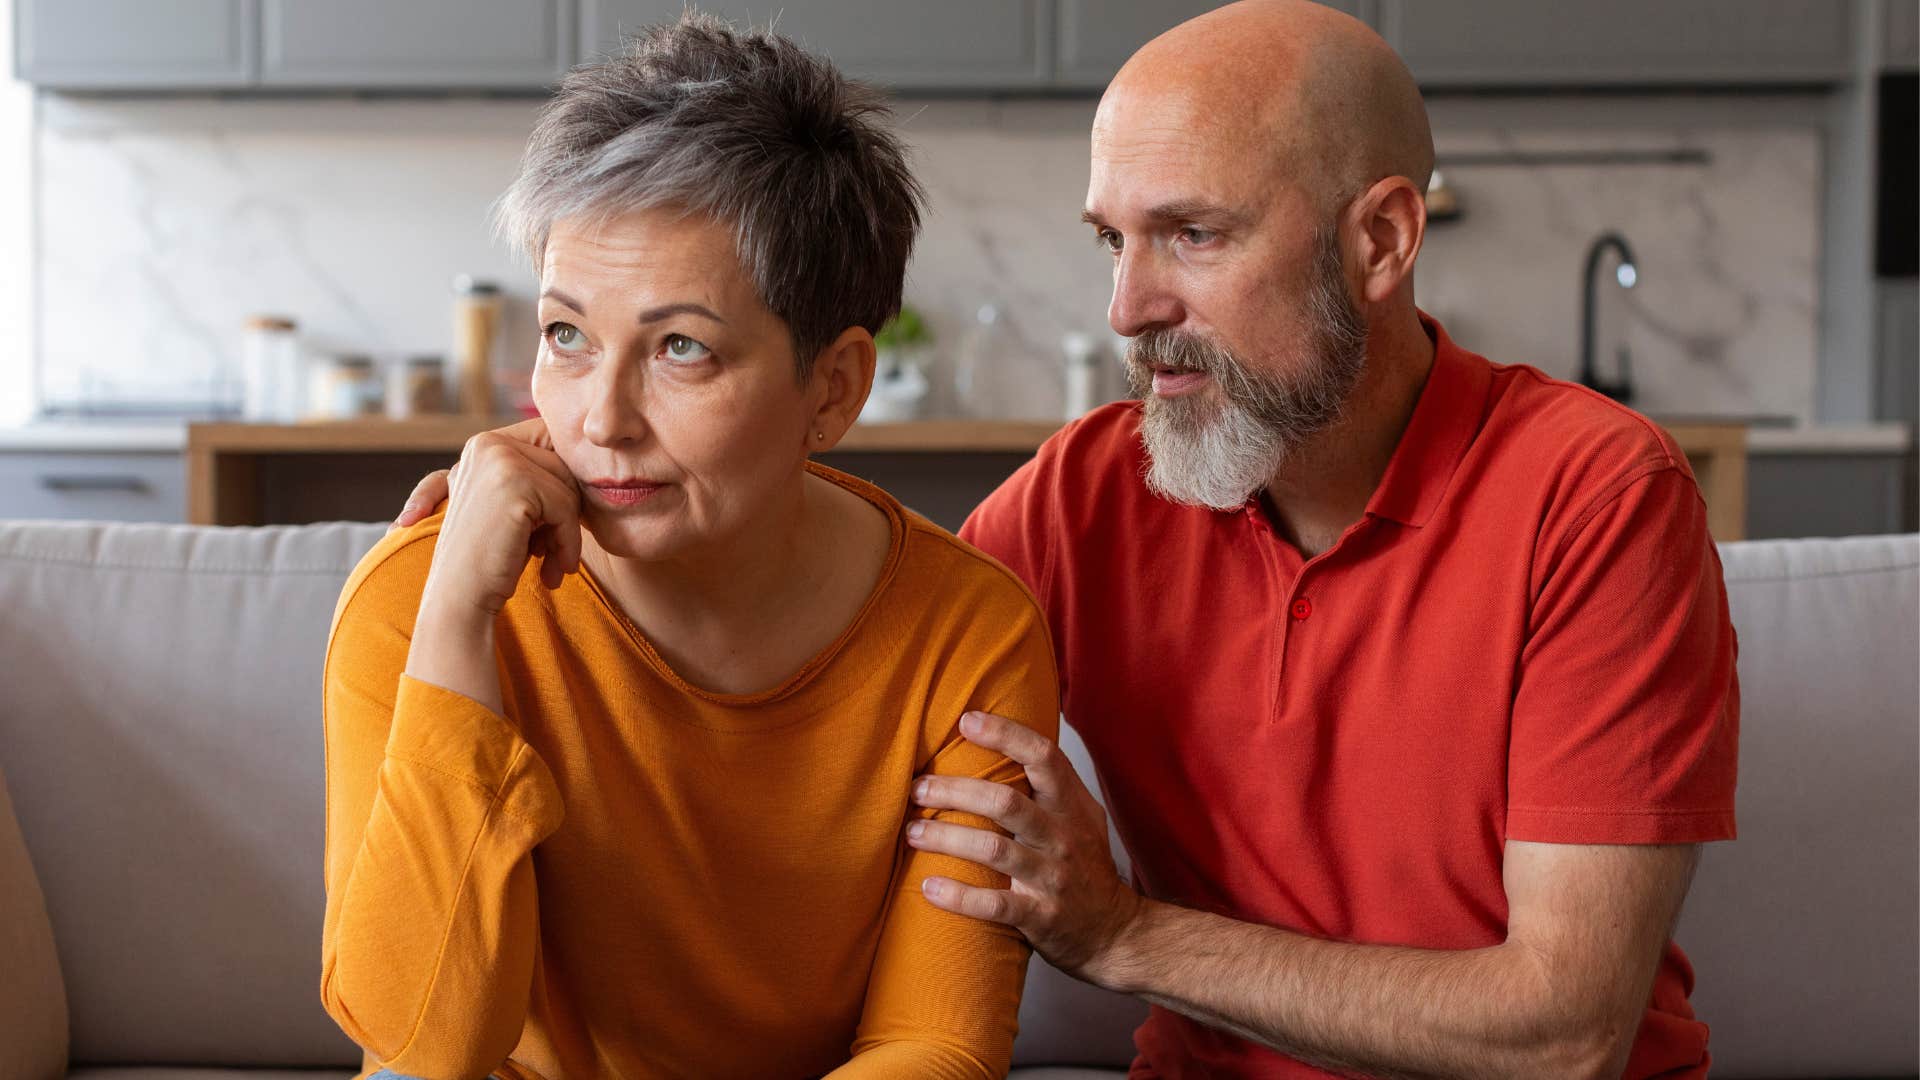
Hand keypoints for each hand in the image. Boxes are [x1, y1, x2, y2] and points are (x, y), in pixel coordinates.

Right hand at [419, 419, 582, 623]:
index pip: (554, 455)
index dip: (563, 498)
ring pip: (568, 489)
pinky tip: (557, 570)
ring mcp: (499, 460)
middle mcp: (488, 444)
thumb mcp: (514, 509)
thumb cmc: (493, 559)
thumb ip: (539, 480)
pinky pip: (566, 507)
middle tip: (554, 555)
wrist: (460, 598)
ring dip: (568, 533)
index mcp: (485, 444)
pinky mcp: (513, 483)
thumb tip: (591, 465)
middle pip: (563, 470)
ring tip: (554, 564)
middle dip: (566, 516)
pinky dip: (569, 543)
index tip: (553, 536)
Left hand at [907, 710, 1142, 984]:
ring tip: (912, 832)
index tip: (966, 721)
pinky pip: (995, 905)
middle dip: (955, 791)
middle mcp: (1064, 837)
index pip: (1044, 757)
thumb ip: (1048, 786)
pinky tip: (928, 887)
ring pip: (994, 850)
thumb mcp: (1081, 818)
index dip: (1005, 734)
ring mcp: (1053, 878)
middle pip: (1005, 802)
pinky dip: (958, 896)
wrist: (1117, 934)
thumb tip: (997, 742)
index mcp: (1072, 807)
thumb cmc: (1085, 868)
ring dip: (946, 837)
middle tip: (918, 788)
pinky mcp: (1042, 917)